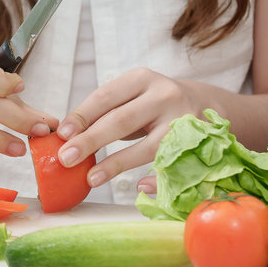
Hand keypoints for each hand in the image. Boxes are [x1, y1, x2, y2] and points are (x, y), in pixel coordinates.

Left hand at [52, 68, 195, 187]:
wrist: (205, 104)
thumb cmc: (154, 103)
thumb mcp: (134, 95)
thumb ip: (106, 111)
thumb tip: (68, 136)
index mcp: (142, 79)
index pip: (106, 96)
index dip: (82, 115)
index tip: (62, 133)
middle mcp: (164, 95)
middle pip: (122, 120)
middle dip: (91, 140)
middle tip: (66, 158)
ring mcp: (181, 120)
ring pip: (145, 146)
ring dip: (115, 164)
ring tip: (91, 178)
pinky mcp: (193, 144)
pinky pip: (170, 166)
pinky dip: (154, 178)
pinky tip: (139, 187)